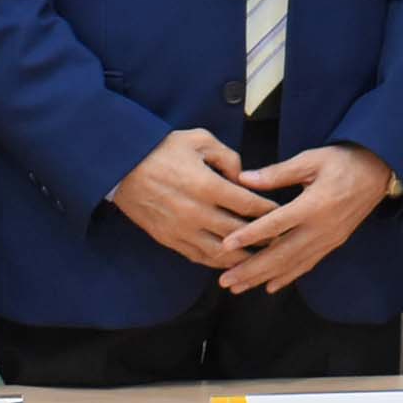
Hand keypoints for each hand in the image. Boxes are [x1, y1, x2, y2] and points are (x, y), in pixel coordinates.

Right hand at [110, 129, 275, 266]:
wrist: (120, 167)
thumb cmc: (161, 149)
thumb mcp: (198, 140)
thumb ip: (227, 156)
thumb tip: (243, 176)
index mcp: (207, 186)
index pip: (248, 205)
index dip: (269, 211)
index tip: (282, 213)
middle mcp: (196, 212)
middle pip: (239, 232)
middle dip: (263, 237)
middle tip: (281, 238)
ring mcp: (181, 230)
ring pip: (221, 253)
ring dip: (243, 257)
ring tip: (262, 257)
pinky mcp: (169, 240)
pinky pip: (199, 257)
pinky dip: (218, 262)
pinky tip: (231, 261)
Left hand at [221, 143, 398, 295]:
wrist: (378, 171)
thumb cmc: (342, 161)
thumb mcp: (310, 159)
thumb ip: (277, 173)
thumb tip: (243, 179)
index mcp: (314, 205)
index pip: (276, 224)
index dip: (250, 235)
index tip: (226, 244)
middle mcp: (321, 228)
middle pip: (281, 254)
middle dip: (251, 269)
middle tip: (226, 280)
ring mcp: (328, 239)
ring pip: (292, 264)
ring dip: (263, 278)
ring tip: (238, 287)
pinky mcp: (333, 244)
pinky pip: (307, 264)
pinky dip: (287, 277)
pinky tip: (269, 286)